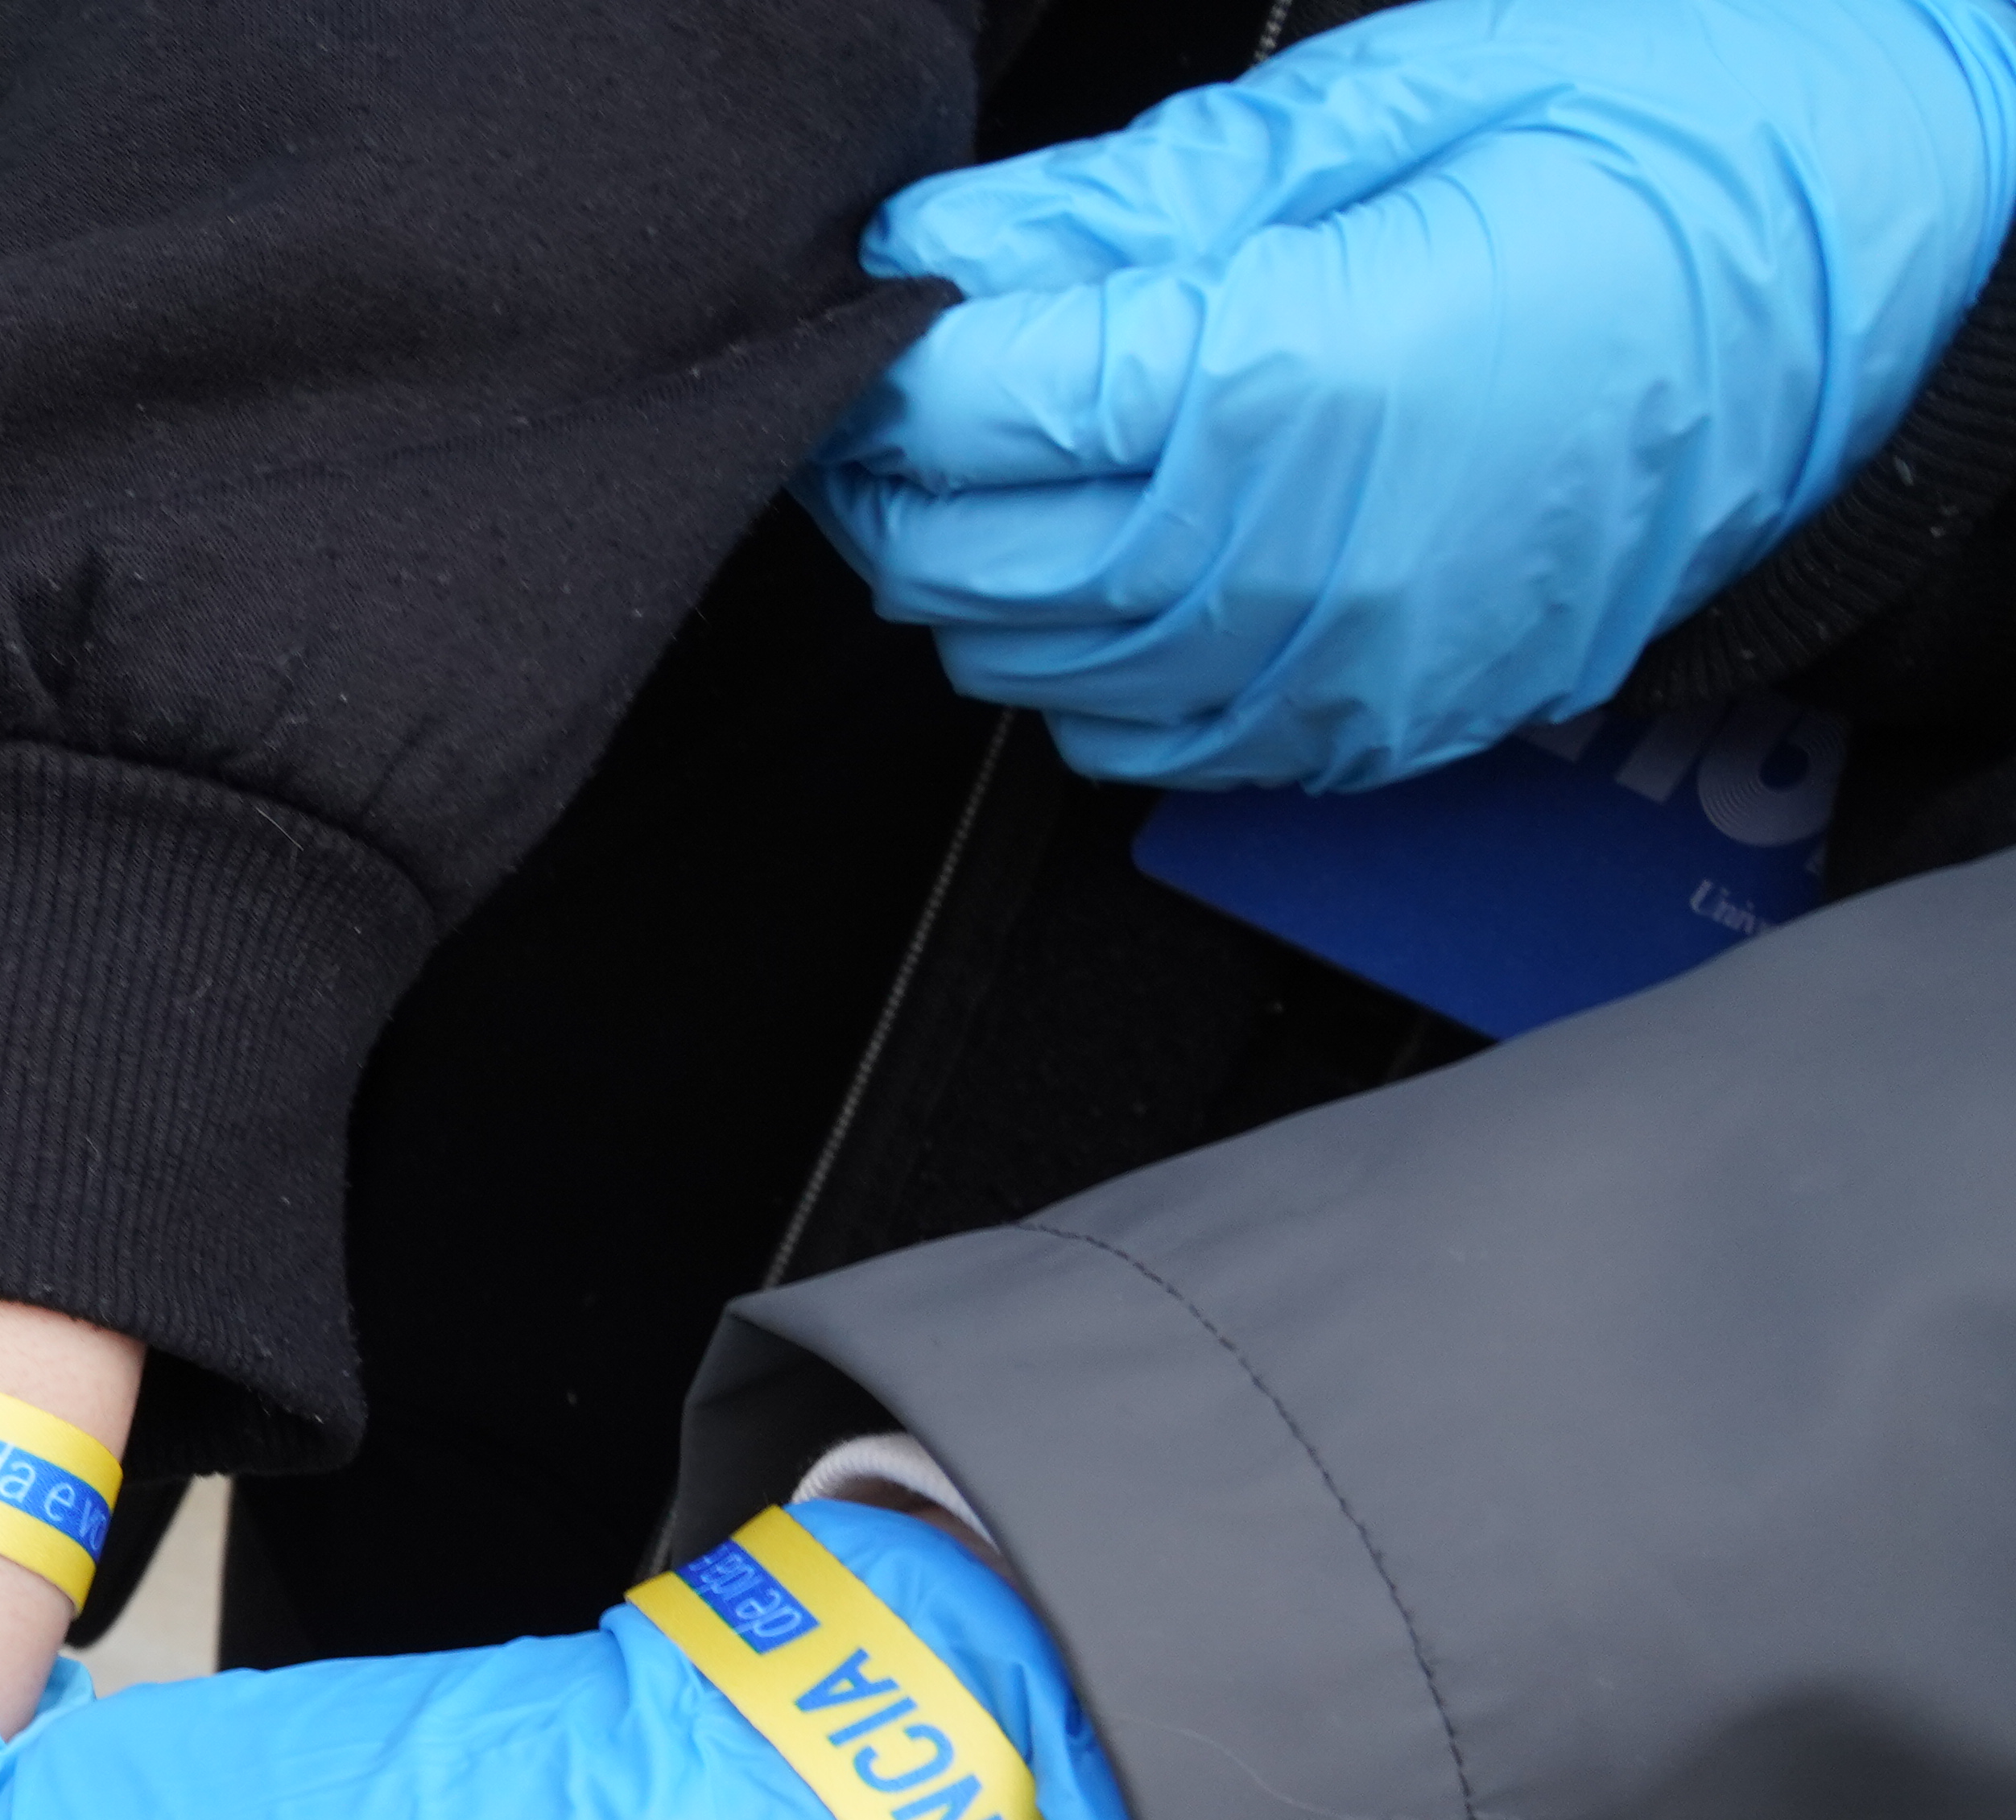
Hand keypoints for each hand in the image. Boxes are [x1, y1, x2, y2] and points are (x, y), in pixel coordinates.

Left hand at [805, 0, 2015, 788]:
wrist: (1907, 269)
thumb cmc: (1691, 137)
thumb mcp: (1412, 96)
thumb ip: (1146, 194)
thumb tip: (951, 247)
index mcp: (1292, 384)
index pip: (972, 415)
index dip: (896, 363)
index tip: (895, 304)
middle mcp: (1294, 568)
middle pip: (966, 567)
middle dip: (905, 476)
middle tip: (932, 373)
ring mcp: (1338, 672)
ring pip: (1029, 671)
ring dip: (987, 569)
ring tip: (1029, 448)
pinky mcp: (1375, 728)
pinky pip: (1141, 741)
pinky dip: (1085, 660)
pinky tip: (1129, 548)